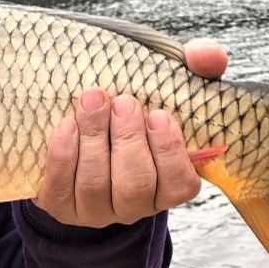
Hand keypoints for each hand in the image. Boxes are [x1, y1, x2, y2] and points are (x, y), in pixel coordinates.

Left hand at [34, 38, 228, 227]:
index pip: (179, 185)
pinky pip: (60, 188)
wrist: (81, 128)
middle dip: (129, 141)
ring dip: (94, 140)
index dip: (170, 153)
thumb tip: (209, 57)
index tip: (159, 115)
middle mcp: (133, 206)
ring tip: (92, 101)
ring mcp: (94, 210)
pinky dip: (63, 155)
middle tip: (124, 103)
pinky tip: (66, 125)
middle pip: (135, 185)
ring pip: (95, 186)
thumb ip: (198, 68)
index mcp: (167, 185)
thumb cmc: (133, 110)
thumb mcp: (168, 87)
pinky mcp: (59, 205)